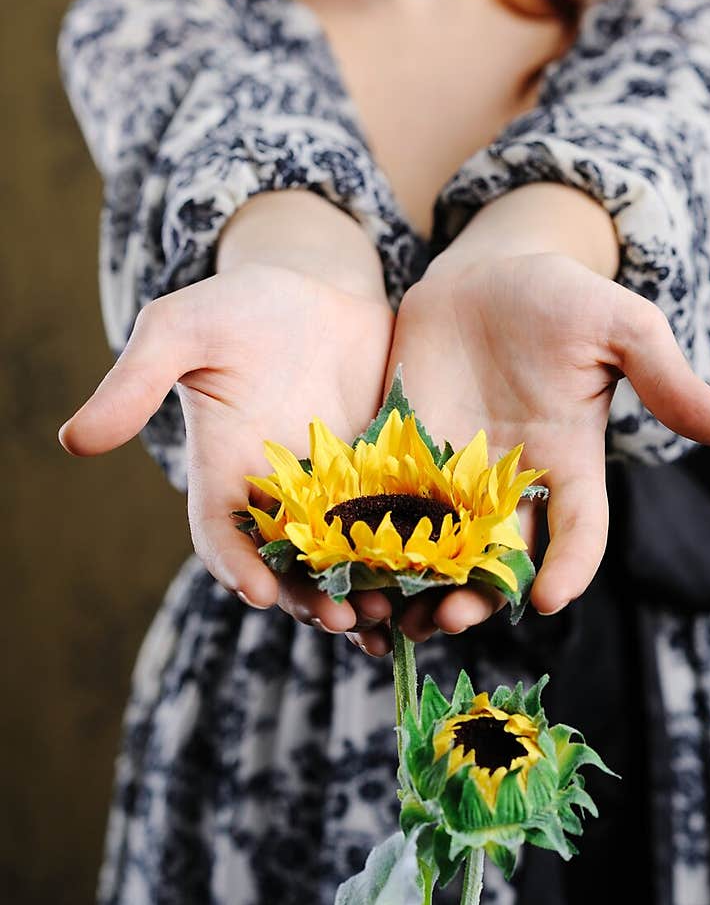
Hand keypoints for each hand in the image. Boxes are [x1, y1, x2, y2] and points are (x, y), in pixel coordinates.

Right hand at [58, 263, 397, 645]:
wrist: (314, 287)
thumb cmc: (238, 305)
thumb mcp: (180, 329)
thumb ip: (136, 381)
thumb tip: (74, 439)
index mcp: (225, 476)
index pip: (221, 536)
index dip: (235, 566)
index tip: (256, 590)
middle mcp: (279, 497)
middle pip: (289, 566)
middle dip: (310, 598)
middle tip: (339, 617)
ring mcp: (336, 492)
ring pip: (346, 563)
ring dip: (364, 594)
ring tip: (390, 616)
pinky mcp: (387, 477)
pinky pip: (399, 529)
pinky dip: (414, 561)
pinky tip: (439, 582)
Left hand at [361, 251, 709, 647]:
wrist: (487, 273)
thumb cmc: (563, 299)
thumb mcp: (621, 326)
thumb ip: (665, 376)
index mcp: (568, 463)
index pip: (578, 531)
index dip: (570, 567)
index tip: (549, 599)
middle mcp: (510, 481)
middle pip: (500, 557)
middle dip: (477, 595)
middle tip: (449, 617)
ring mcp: (452, 469)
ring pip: (438, 545)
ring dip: (418, 582)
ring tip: (392, 612)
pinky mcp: (400, 449)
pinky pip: (385, 503)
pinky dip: (369, 539)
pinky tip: (346, 565)